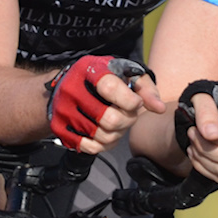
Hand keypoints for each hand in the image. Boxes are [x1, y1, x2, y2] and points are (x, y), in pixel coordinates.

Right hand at [46, 55, 167, 153]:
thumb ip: (145, 88)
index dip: (130, 101)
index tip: (135, 102)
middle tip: (128, 114)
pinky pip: (90, 147)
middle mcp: (72, 89)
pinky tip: (105, 132)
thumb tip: (159, 108)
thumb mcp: (125, 73)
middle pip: (110, 119)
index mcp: (89, 70)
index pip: (110, 88)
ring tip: (117, 122)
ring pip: (102, 136)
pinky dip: (103, 144)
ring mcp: (63, 110)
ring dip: (117, 133)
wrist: (67, 84)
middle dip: (127, 120)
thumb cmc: (102, 79)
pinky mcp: (59, 128)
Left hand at [178, 83, 217, 184]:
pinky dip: (203, 166)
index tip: (202, 129)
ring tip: (193, 142)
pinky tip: (196, 151)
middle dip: (207, 147)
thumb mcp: (202, 96)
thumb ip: (206, 111)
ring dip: (203, 157)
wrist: (209, 109)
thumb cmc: (209, 100)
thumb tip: (212, 135)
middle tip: (192, 133)